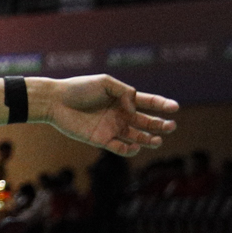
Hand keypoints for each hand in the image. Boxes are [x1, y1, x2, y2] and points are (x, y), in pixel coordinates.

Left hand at [40, 74, 177, 155]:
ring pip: (136, 137)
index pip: (149, 102)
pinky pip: (119, 148)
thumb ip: (124, 92)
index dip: (163, 105)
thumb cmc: (79, 88)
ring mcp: (112, 128)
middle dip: (160, 125)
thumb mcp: (105, 83)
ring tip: (157, 141)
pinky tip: (135, 146)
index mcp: (123, 99)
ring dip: (148, 140)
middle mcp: (120, 115)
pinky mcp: (101, 140)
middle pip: (146, 122)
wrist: (55, 101)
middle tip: (171, 126)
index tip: (175, 108)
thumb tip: (134, 110)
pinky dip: (129, 149)